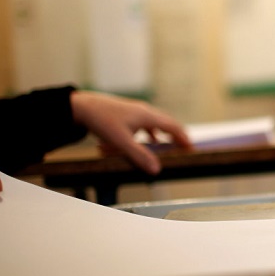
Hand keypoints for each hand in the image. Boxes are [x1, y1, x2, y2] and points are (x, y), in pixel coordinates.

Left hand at [70, 91, 192, 174]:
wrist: (83, 106)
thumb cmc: (101, 120)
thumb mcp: (121, 142)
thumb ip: (139, 156)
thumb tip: (156, 169)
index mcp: (147, 116)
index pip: (173, 127)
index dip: (184, 138)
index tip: (192, 148)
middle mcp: (145, 111)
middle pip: (168, 123)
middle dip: (178, 136)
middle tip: (185, 148)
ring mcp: (137, 111)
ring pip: (158, 123)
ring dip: (166, 134)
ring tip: (171, 145)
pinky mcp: (129, 113)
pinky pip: (147, 123)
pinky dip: (153, 132)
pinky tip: (150, 139)